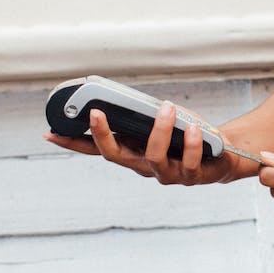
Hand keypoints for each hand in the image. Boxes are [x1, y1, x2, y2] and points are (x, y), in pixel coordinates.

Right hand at [44, 102, 240, 184]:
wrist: (223, 155)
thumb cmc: (186, 135)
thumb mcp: (160, 123)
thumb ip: (140, 116)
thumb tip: (120, 97)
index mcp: (133, 152)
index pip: (96, 150)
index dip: (73, 143)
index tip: (50, 132)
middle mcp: (145, 167)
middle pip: (116, 157)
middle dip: (102, 135)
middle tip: (96, 112)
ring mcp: (168, 173)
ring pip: (153, 157)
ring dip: (158, 130)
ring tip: (167, 107)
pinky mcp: (193, 175)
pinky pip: (188, 161)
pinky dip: (190, 142)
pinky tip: (193, 128)